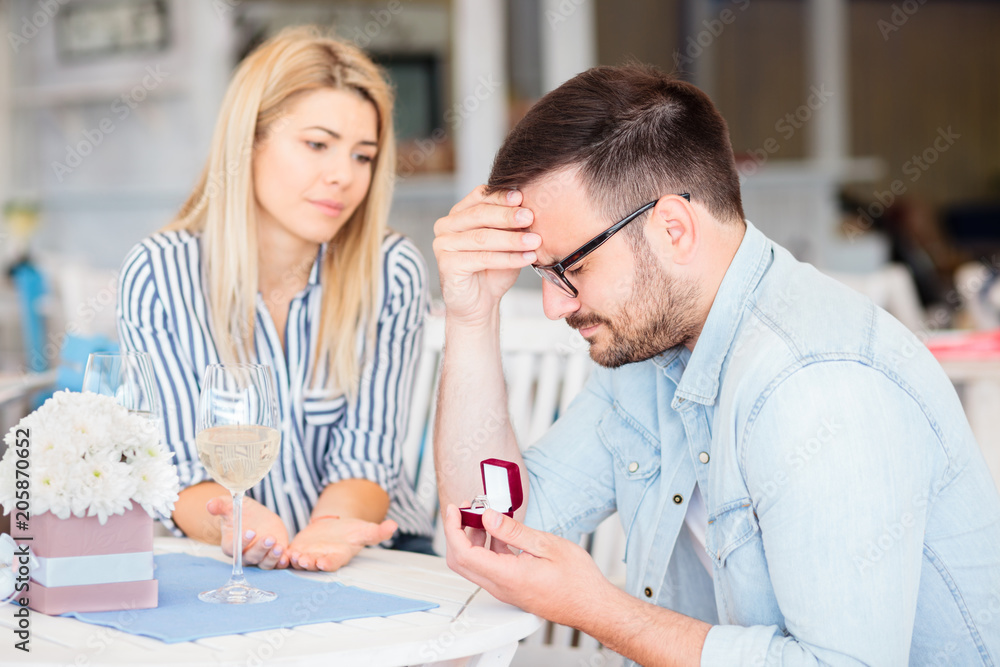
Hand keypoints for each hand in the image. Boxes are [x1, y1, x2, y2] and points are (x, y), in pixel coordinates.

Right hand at [206, 495, 289, 569]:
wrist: (257, 516)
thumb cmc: (241, 512)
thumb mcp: (231, 506)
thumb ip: (220, 505)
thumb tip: (210, 505)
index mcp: (231, 545)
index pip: (234, 548)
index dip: (242, 542)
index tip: (251, 531)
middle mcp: (245, 555)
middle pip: (251, 557)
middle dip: (261, 549)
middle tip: (269, 538)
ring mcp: (260, 557)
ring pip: (265, 563)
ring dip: (272, 557)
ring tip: (279, 546)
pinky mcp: (274, 556)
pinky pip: (277, 564)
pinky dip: (282, 562)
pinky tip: (287, 557)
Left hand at [286, 517, 397, 571]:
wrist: (335, 528)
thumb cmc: (350, 532)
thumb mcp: (364, 530)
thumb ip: (377, 531)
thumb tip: (394, 525)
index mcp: (339, 555)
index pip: (333, 562)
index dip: (328, 562)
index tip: (323, 561)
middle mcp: (322, 558)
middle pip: (314, 563)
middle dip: (308, 563)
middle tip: (304, 559)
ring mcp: (308, 555)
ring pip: (299, 561)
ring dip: (295, 560)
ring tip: (292, 555)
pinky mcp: (297, 550)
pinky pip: (288, 555)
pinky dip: (283, 555)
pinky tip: (278, 550)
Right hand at [432, 186, 540, 325]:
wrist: (480, 303)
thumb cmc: (492, 270)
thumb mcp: (506, 243)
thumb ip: (512, 226)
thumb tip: (529, 210)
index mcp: (459, 213)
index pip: (480, 196)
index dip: (501, 196)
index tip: (523, 196)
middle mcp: (446, 225)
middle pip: (479, 214)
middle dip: (507, 215)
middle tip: (530, 217)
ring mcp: (443, 244)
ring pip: (482, 237)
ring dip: (511, 239)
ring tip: (535, 241)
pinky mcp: (446, 264)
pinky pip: (482, 258)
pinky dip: (508, 258)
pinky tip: (527, 258)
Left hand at [443, 504, 615, 628]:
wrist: (592, 605)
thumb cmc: (578, 581)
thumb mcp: (548, 546)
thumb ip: (514, 531)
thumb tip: (488, 517)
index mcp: (507, 576)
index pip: (463, 553)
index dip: (453, 529)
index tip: (454, 510)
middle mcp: (501, 587)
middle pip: (461, 561)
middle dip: (457, 532)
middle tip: (465, 509)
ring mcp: (505, 589)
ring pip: (474, 564)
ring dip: (472, 538)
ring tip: (484, 515)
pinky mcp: (512, 588)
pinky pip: (489, 567)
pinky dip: (487, 546)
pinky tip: (500, 531)